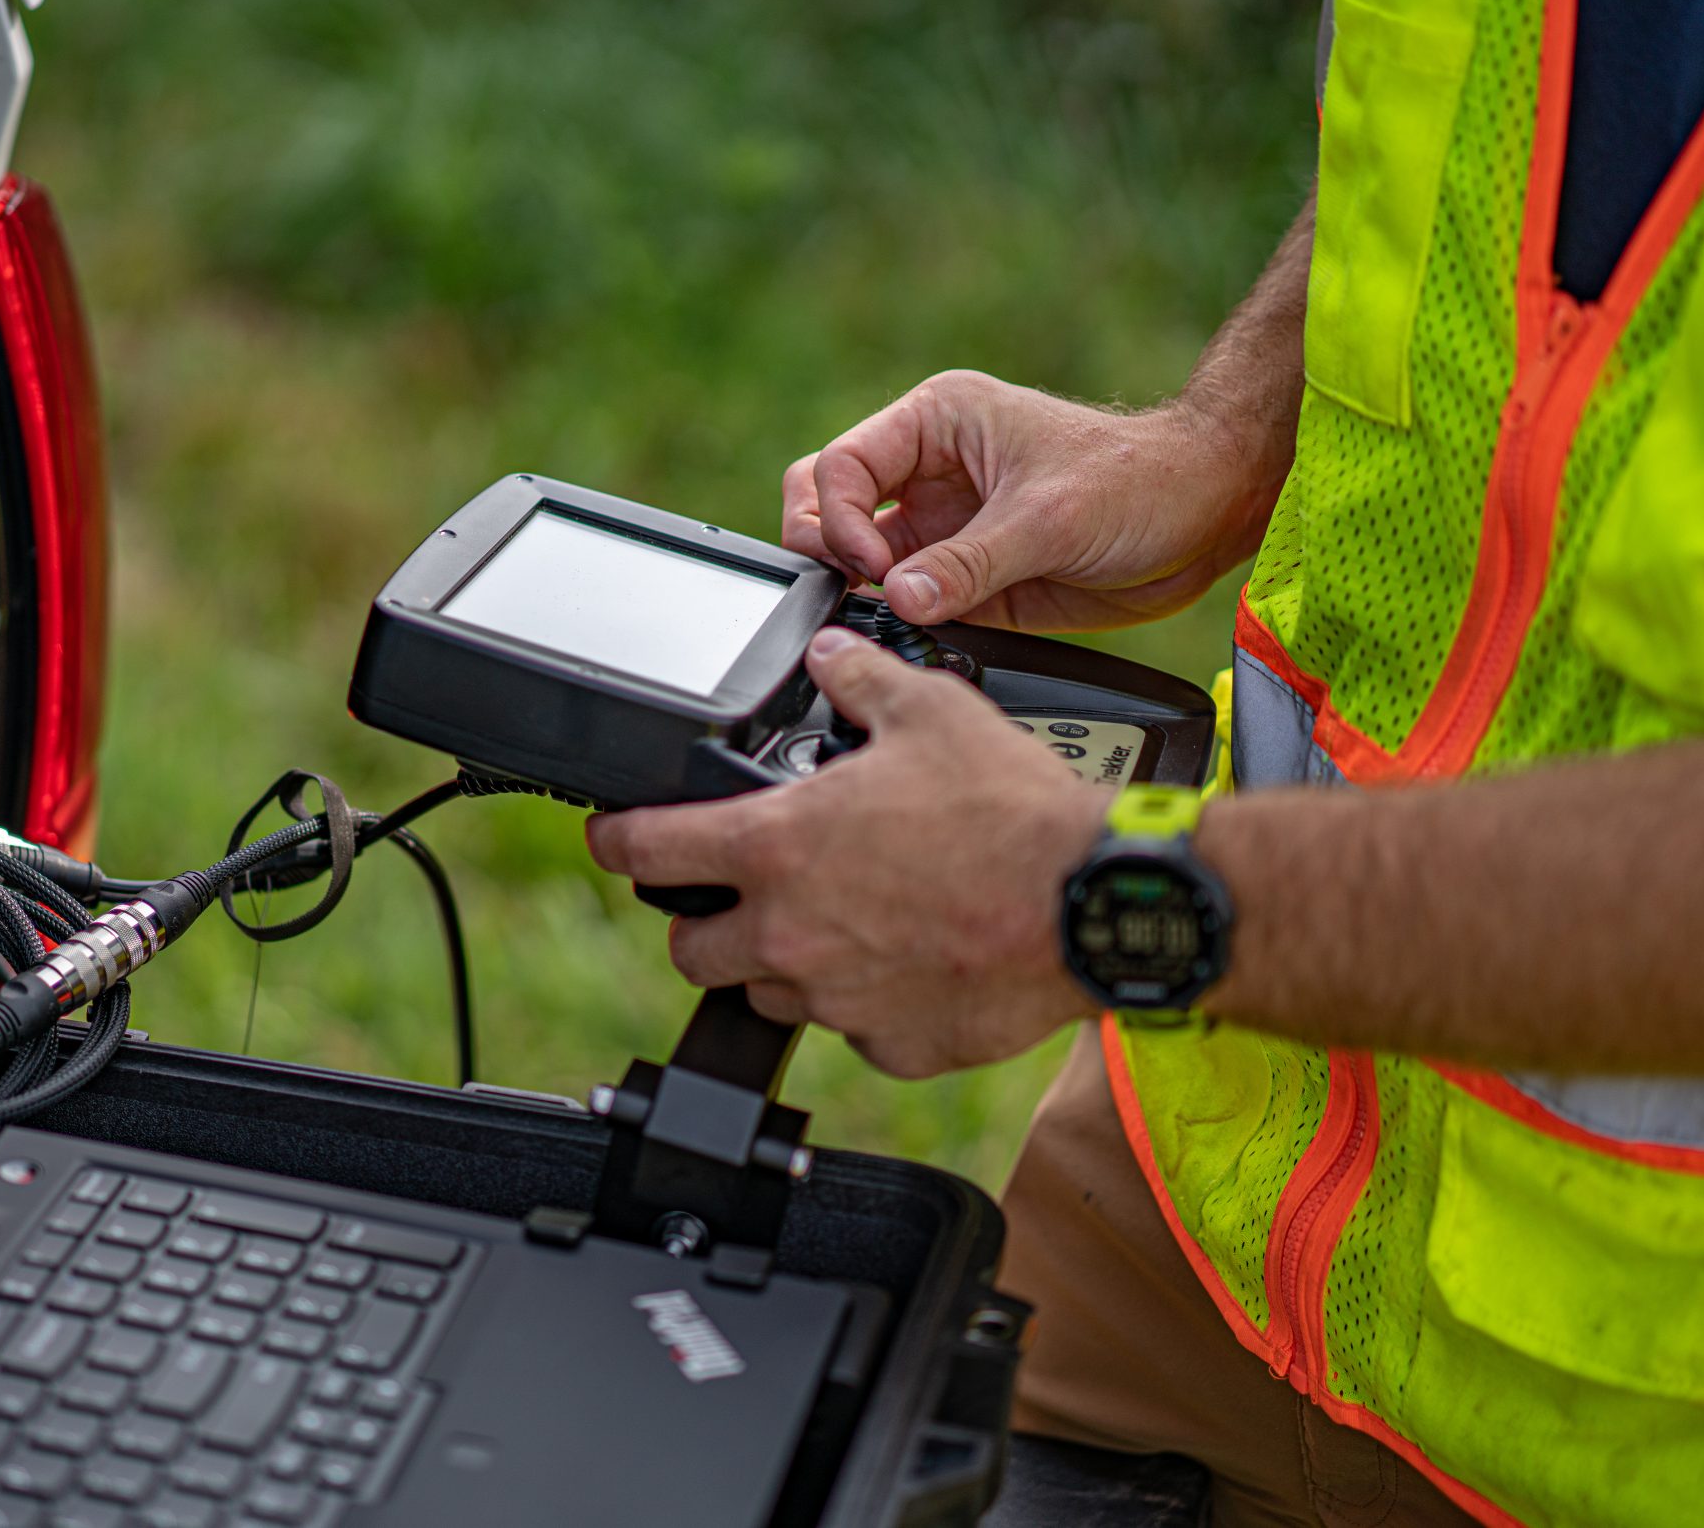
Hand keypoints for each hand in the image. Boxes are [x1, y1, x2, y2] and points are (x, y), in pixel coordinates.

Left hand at [585, 628, 1108, 1078]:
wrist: (1091, 904)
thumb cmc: (1014, 813)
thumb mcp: (930, 712)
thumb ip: (859, 681)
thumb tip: (832, 656)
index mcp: (778, 847)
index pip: (647, 851)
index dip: (615, 841)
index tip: (612, 839)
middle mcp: (791, 934)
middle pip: (690, 951)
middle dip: (700, 922)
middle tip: (736, 895)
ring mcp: (837, 999)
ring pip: (770, 993)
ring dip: (785, 963)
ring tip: (839, 922)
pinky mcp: (891, 1046)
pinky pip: (853, 1030)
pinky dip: (866, 1004)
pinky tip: (908, 962)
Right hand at [780, 369, 1290, 634]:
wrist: (1202, 517)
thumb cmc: (1139, 479)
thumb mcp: (1049, 516)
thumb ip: (969, 562)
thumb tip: (901, 597)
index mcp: (936, 423)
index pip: (842, 466)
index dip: (840, 518)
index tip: (870, 564)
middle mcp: (928, 473)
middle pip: (828, 505)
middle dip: (826, 547)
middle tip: (855, 586)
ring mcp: (943, 528)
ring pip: (858, 559)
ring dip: (859, 589)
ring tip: (892, 614)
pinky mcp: (964, 579)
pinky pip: (905, 602)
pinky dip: (898, 622)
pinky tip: (920, 632)